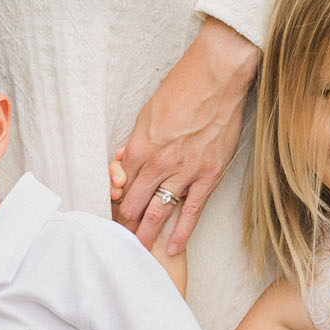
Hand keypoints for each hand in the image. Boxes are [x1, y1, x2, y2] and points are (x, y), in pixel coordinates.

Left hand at [115, 18, 257, 253]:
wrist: (216, 79)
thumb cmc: (182, 89)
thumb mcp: (147, 113)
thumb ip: (136, 142)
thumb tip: (125, 161)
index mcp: (139, 148)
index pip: (121, 186)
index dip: (115, 204)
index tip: (112, 216)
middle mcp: (158, 164)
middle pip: (134, 204)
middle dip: (126, 224)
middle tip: (120, 241)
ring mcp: (183, 172)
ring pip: (158, 212)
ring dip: (146, 234)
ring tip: (139, 250)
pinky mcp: (207, 176)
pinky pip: (190, 211)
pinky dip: (180, 232)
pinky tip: (171, 247)